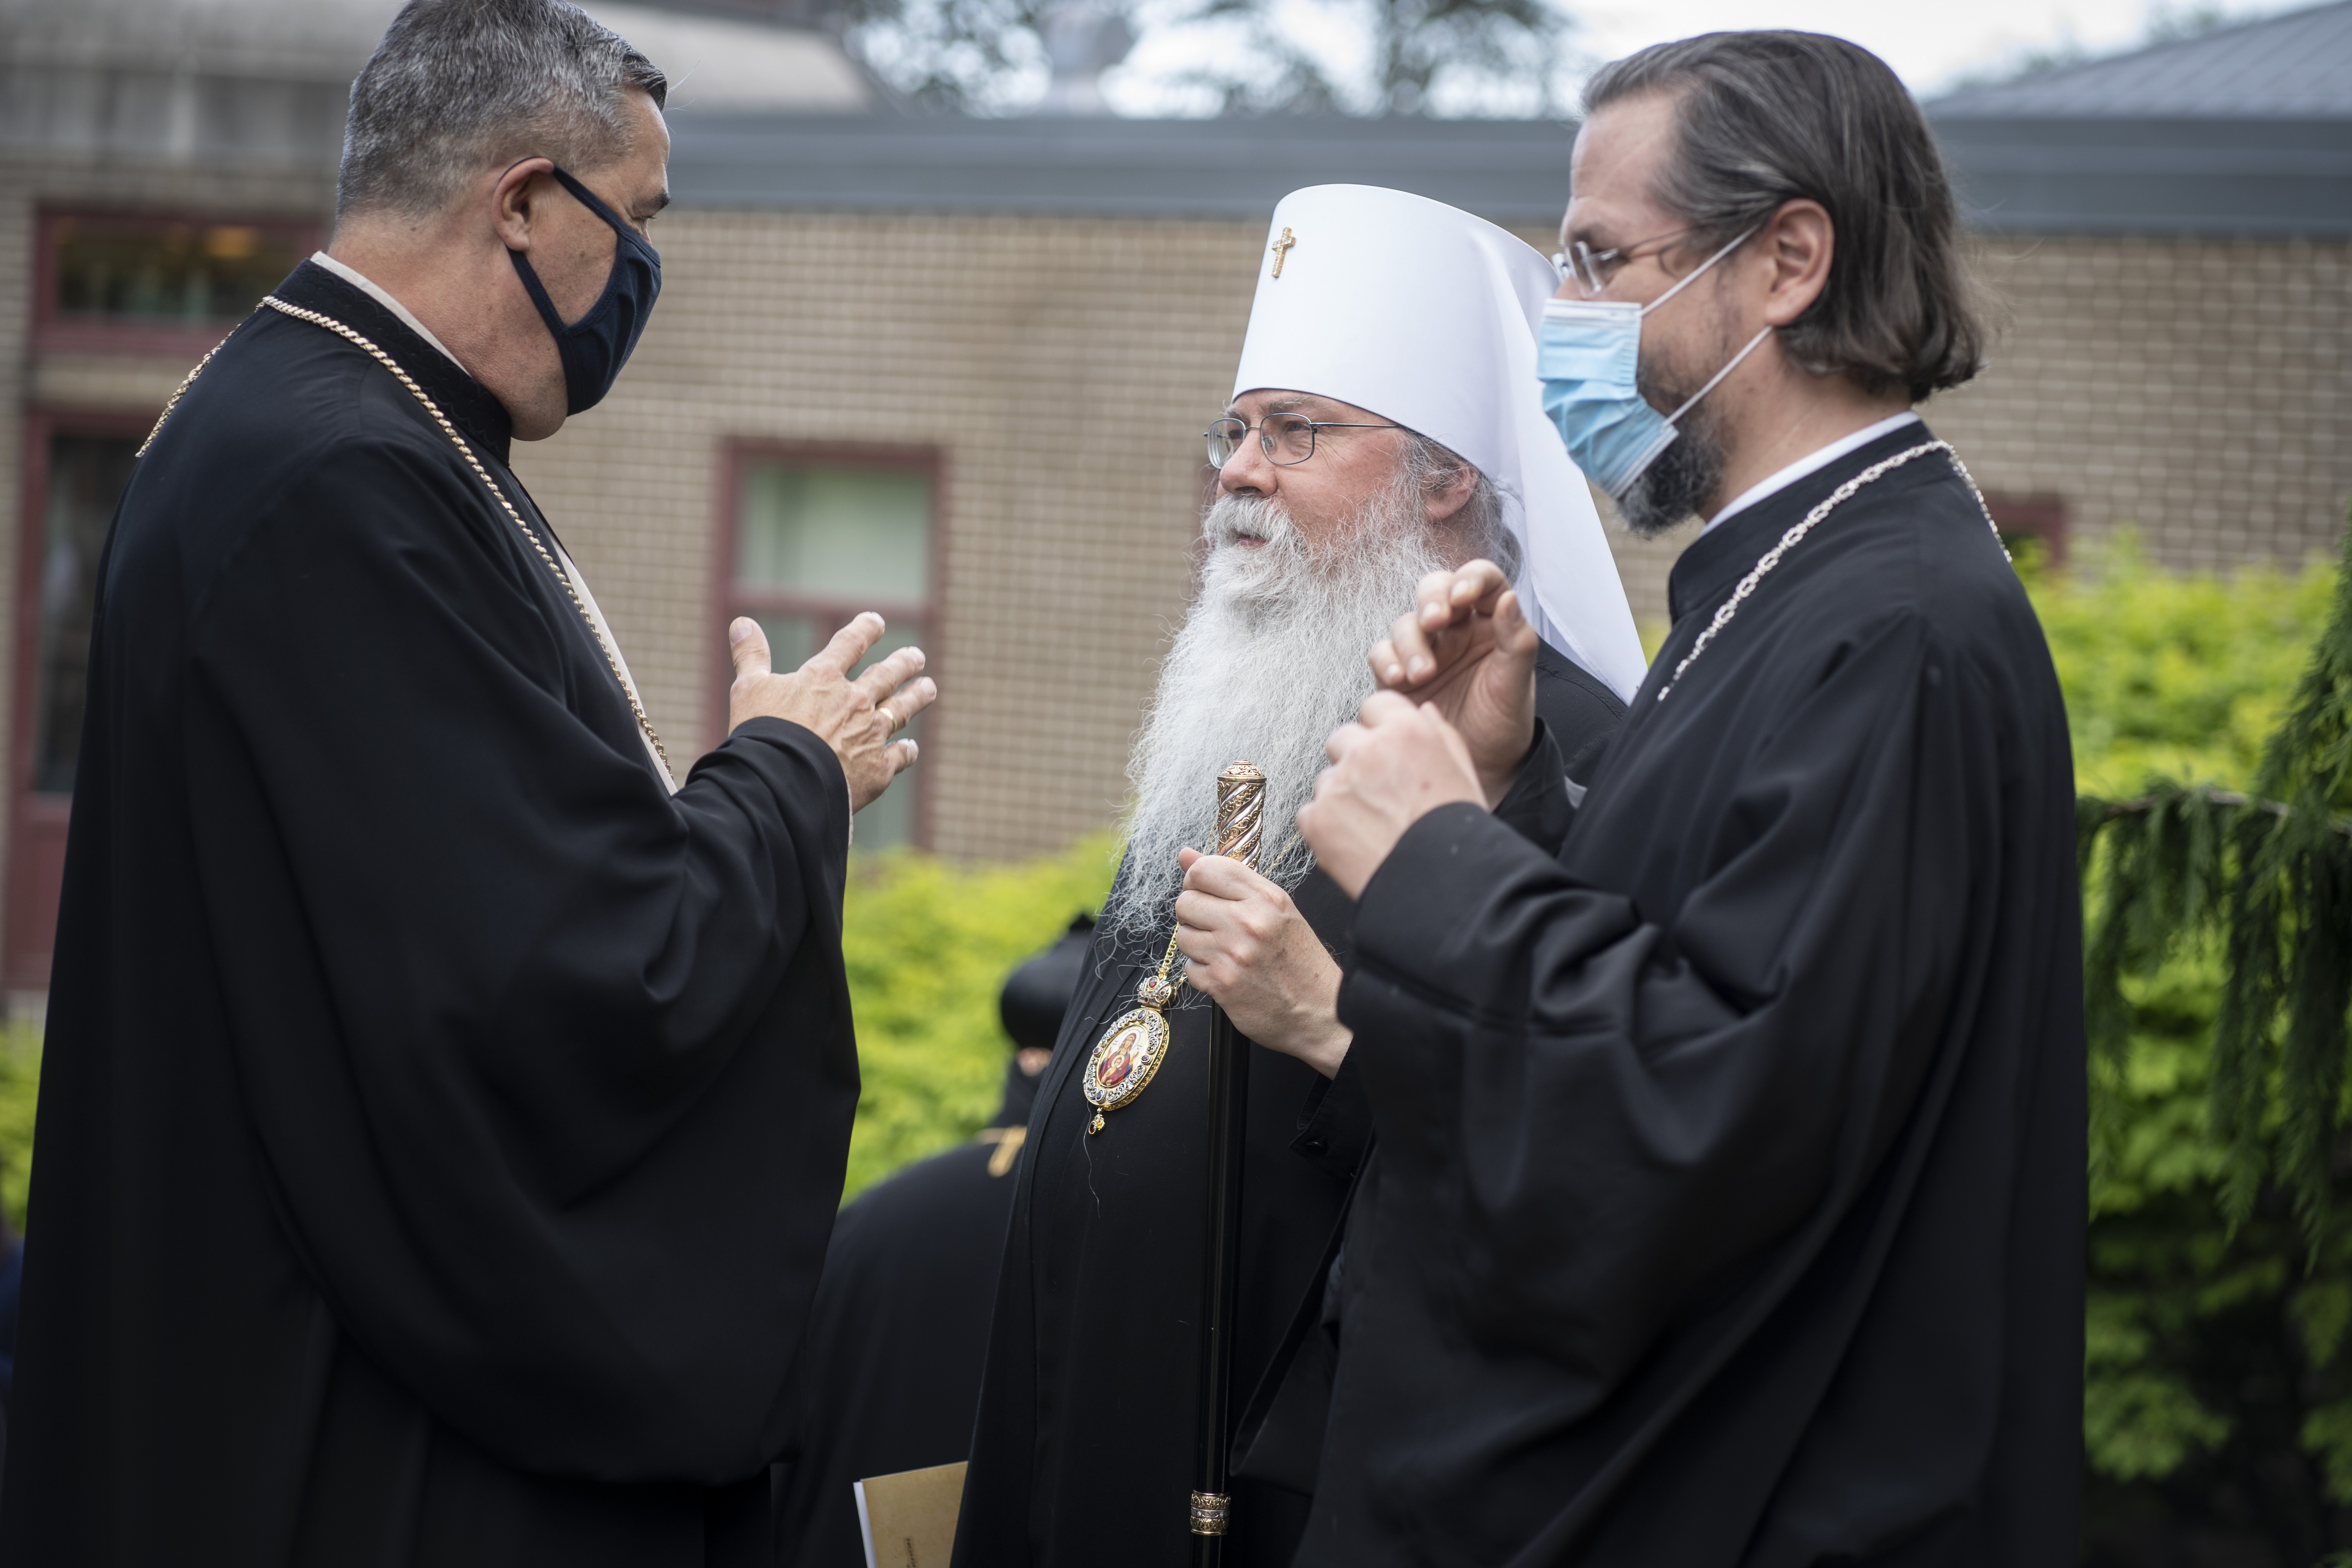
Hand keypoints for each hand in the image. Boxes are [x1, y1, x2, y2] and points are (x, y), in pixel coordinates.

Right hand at [726, 614, 935, 811]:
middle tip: (917, 656)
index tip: (876, 621)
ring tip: (929, 688)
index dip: (864, 630)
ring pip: (901, 710)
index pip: (849, 644)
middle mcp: (854, 702)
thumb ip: (750, 656)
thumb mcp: (748, 689)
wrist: (783, 784)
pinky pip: (899, 756)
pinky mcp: (878, 770)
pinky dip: (905, 750)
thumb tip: (741, 622)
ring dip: (916, 697)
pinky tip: (910, 747)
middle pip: (886, 676)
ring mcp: (870, 735)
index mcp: (823, 679)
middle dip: (902, 663)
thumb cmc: (761, 735)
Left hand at [1173, 847, 1350, 1077]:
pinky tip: (1227, 973)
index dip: (1196, 880)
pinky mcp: (1221, 984)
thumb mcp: (1277, 910)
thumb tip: (1186, 855)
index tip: (1204, 892)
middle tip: (1215, 927)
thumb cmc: (1300, 961)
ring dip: (1197, 945)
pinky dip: (1203, 973)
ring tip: (1224, 952)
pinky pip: (1189, 969)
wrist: (1321, 1012)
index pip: (1205, 869)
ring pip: (1183, 936)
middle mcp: (1249, 921)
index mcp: (1266, 897)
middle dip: (1194, 915)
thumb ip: (1232, 880)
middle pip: (1186, 901)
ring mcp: (1233, 953)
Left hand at [1296, 692, 1483, 899]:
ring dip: (1341, 795)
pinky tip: (1354, 843)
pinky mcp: (1316, 819)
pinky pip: (1310, 812)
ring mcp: (1337, 785)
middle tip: (1379, 794)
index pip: (1375, 705)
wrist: (1441, 885)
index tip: (1387, 751)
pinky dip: (1325, 826)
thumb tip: (1422, 710)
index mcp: (1405, 731)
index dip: (1380, 729)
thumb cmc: (1456, 831)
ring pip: (1327, 778)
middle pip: (1344, 738)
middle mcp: (1366, 750)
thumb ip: (1439, 733)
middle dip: (1356, 760)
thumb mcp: (1463, 771)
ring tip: (1372, 826)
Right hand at [1368, 560, 1536, 806]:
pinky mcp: (1399, 674)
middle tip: (1435, 622)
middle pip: (1434, 589)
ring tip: (1423, 674)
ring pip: (1406, 623)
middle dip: (1430, 600)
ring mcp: (1425, 650)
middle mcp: (1456, 630)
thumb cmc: (1503, 725)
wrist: (1480, 767)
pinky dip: (1386, 661)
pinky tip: (1399, 680)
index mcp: (1491, 623)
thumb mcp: (1516, 686)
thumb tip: (1509, 598)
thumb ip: (1517, 641)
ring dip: (1410, 642)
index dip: (1470, 579)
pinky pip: (1382, 653)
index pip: (1482, 580)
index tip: (1464, 597)